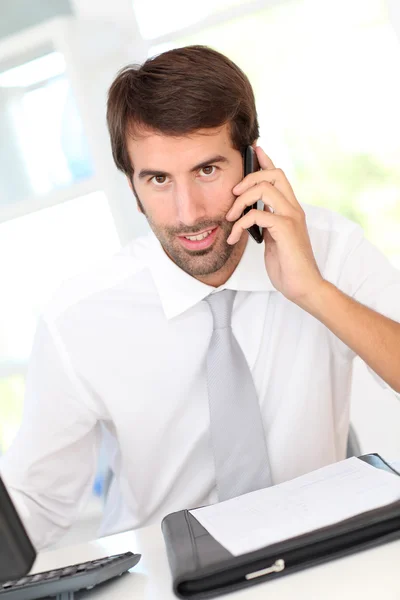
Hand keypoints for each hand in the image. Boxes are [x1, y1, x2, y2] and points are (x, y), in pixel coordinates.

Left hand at [226, 146, 324, 304]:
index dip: (266, 160)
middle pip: (274, 174)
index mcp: (291, 208)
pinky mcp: (286, 230)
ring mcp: (291, 217)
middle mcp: (294, 208)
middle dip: (249, 178)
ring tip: (230, 217)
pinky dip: (240, 225)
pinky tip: (233, 238)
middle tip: (233, 195)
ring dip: (241, 200)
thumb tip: (250, 214)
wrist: (302, 286)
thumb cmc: (288, 266)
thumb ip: (266, 223)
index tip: (254, 149)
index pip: (280, 176)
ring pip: (265, 188)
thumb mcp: (273, 239)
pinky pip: (257, 215)